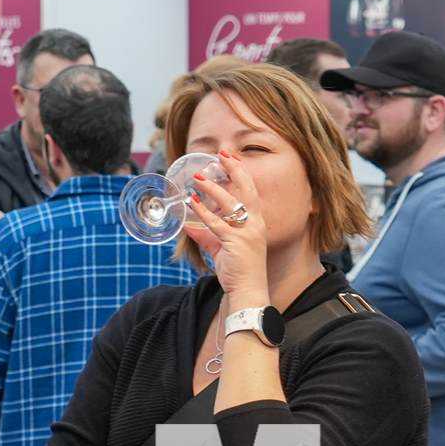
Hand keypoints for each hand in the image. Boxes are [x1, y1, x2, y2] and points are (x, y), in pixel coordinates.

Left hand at [182, 150, 267, 305]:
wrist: (249, 291)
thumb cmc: (239, 271)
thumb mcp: (222, 249)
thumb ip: (207, 236)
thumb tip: (188, 225)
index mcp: (257, 223)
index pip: (251, 191)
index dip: (241, 173)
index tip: (230, 157)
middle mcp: (255, 224)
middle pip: (247, 189)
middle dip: (234, 169)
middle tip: (221, 154)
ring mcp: (247, 232)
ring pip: (230, 203)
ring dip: (213, 188)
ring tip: (198, 178)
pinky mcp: (235, 242)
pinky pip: (216, 223)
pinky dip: (203, 212)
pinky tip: (192, 203)